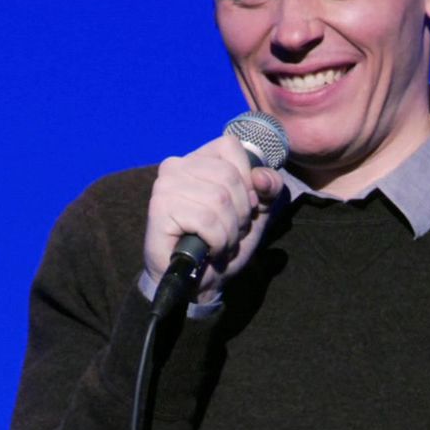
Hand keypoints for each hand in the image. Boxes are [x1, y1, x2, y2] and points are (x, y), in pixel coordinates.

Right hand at [143, 134, 284, 302]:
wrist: (198, 283)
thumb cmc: (223, 242)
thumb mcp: (257, 211)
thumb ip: (269, 187)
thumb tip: (262, 177)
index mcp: (197, 159)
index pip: (231, 146)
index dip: (247, 179)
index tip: (243, 206)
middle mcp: (176, 166)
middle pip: (229, 176)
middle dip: (240, 212)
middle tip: (230, 231)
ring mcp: (165, 185)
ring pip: (219, 199)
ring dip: (229, 230)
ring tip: (220, 242)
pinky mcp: (159, 208)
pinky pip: (206, 219)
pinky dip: (217, 240)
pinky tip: (209, 249)